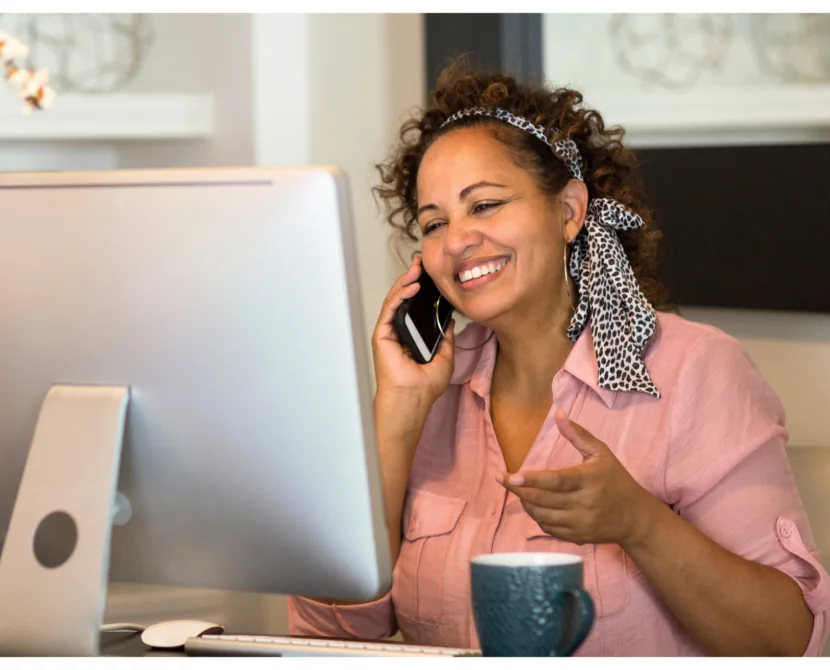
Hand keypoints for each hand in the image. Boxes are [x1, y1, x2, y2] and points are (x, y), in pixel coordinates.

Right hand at [372, 255, 454, 404]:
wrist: (413, 398)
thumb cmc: (425, 385)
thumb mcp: (445, 355)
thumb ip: (445, 335)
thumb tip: (449, 319)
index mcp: (411, 335)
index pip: (415, 306)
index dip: (421, 288)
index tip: (430, 273)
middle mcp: (398, 331)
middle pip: (403, 298)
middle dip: (412, 278)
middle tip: (422, 263)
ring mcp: (388, 332)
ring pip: (395, 300)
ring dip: (406, 282)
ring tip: (418, 269)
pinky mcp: (381, 334)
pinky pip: (390, 309)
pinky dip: (400, 295)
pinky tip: (412, 286)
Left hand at [499, 409, 661, 548]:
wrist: (635, 518)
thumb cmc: (617, 480)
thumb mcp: (602, 453)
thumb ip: (578, 434)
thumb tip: (558, 413)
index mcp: (589, 480)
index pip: (556, 481)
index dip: (533, 479)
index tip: (511, 475)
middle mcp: (584, 503)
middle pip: (543, 499)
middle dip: (518, 489)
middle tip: (502, 479)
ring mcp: (580, 523)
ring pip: (542, 515)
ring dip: (525, 502)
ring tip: (518, 490)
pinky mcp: (578, 537)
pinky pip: (549, 528)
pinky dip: (537, 517)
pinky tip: (533, 505)